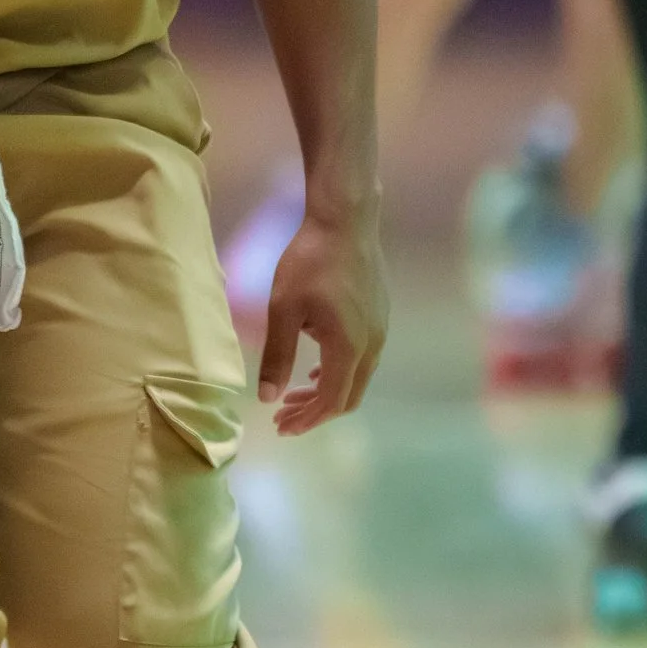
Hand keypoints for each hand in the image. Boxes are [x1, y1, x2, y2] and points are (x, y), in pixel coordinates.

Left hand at [258, 207, 388, 434]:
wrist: (346, 221)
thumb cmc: (310, 261)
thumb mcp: (283, 309)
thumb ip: (277, 356)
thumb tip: (267, 398)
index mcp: (349, 348)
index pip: (331, 401)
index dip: (306, 420)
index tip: (280, 427)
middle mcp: (372, 345)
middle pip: (347, 396)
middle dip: (314, 412)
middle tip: (282, 416)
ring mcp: (380, 330)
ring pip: (356, 378)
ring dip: (325, 392)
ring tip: (293, 394)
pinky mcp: (379, 316)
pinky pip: (362, 359)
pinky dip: (337, 372)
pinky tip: (315, 368)